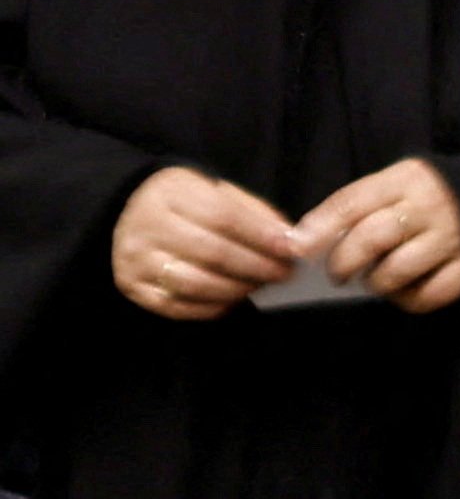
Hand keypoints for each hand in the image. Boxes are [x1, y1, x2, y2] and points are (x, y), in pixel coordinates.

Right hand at [111, 167, 295, 319]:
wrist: (130, 213)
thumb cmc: (187, 203)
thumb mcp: (216, 191)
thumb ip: (253, 212)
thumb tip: (288, 239)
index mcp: (172, 193)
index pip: (223, 216)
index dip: (261, 235)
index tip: (290, 248)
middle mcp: (148, 226)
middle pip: (212, 252)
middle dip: (256, 266)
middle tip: (283, 273)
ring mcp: (136, 259)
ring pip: (194, 283)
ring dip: (237, 289)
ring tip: (260, 285)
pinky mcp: (132, 287)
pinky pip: (177, 306)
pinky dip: (212, 307)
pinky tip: (233, 299)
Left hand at [293, 159, 459, 312]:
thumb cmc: (430, 196)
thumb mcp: (396, 185)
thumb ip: (358, 206)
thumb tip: (307, 241)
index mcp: (406, 179)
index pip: (353, 202)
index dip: (320, 227)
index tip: (299, 248)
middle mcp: (430, 206)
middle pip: (373, 237)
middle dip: (343, 262)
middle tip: (337, 274)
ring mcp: (453, 238)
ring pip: (397, 270)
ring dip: (376, 282)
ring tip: (375, 279)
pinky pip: (429, 294)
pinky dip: (408, 300)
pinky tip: (405, 290)